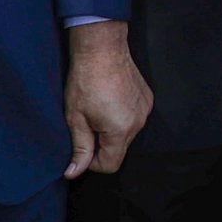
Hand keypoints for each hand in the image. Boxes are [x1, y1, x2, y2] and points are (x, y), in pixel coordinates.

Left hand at [62, 23, 153, 176]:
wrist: (102, 49)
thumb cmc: (86, 80)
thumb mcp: (76, 118)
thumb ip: (79, 149)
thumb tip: (74, 173)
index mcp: (120, 130)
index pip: (110, 165)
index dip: (92, 162)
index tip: (82, 147)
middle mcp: (138, 123)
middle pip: (120, 150)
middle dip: (102, 144)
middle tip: (87, 123)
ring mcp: (145, 110)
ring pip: (127, 135)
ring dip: (112, 130)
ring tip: (98, 109)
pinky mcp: (147, 100)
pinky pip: (134, 119)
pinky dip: (122, 117)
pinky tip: (110, 100)